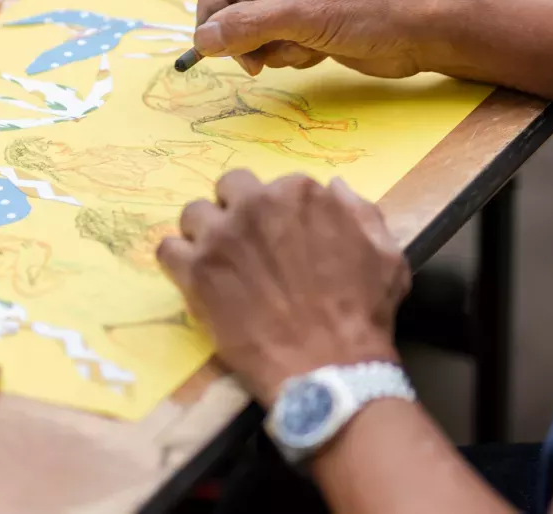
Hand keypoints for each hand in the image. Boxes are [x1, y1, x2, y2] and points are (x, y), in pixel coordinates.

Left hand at [157, 171, 410, 405]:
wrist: (330, 366)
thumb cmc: (363, 313)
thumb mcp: (385, 253)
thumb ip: (359, 210)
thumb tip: (333, 186)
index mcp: (300, 193)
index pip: (277, 186)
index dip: (279, 213)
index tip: (282, 237)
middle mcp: (256, 205)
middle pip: (230, 188)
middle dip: (236, 210)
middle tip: (246, 244)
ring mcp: (221, 237)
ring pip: (194, 214)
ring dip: (204, 233)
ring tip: (217, 262)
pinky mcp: (195, 273)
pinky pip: (167, 249)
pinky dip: (178, 262)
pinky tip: (194, 279)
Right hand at [194, 0, 440, 77]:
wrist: (426, 33)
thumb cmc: (376, 7)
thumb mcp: (306, 15)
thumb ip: (248, 26)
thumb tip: (202, 39)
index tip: (211, 36)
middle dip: (243, 31)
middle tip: (251, 60)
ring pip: (250, 22)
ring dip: (267, 45)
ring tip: (298, 50)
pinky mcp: (307, 17)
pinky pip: (272, 37)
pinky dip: (285, 52)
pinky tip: (315, 53)